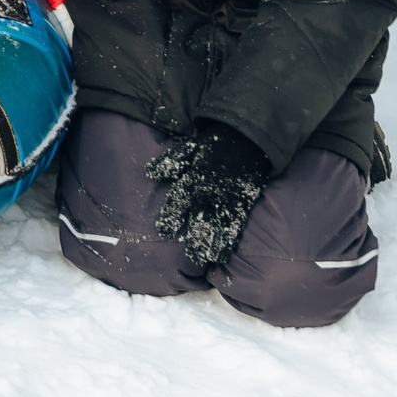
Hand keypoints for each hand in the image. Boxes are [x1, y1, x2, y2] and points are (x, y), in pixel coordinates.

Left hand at [149, 122, 272, 266]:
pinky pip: (237, 223)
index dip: (171, 216)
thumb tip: (150, 173)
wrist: (246, 138)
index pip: (179, 201)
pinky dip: (232, 238)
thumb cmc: (214, 144)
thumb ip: (171, 163)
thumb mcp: (189, 150)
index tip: (164, 231)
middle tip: (191, 256)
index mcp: (194, 180)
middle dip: (195, 237)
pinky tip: (228, 251)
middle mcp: (209, 192)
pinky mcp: (243, 201)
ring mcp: (227, 198)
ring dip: (214, 242)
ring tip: (208, 258)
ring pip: (219, 225)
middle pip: (200, 218)